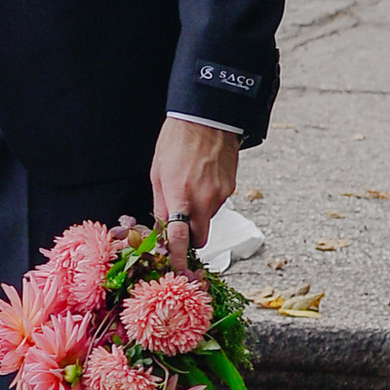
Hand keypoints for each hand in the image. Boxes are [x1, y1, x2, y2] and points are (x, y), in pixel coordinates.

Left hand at [150, 117, 239, 261]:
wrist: (207, 118)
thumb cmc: (176, 141)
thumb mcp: (157, 173)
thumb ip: (161, 204)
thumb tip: (161, 228)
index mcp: (180, 196)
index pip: (180, 239)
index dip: (178, 258)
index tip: (178, 271)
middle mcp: (204, 200)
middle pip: (200, 239)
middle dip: (191, 239)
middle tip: (180, 225)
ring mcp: (220, 195)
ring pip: (209, 220)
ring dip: (199, 214)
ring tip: (189, 188)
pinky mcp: (231, 188)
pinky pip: (218, 204)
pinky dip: (209, 200)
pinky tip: (201, 180)